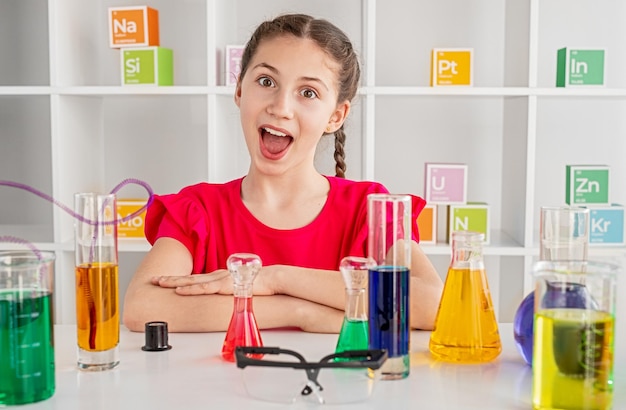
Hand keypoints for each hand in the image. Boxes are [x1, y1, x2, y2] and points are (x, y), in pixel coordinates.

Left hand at [151, 268, 275, 295]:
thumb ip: (231, 294)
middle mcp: (217, 276)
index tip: (166, 281)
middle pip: (189, 278)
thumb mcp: (241, 289)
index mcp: (220, 277)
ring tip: (160, 283)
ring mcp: (220, 280)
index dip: (180, 279)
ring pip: (192, 281)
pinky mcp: (225, 286)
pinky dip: (190, 289)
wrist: (273, 280)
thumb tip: (226, 302)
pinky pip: (204, 288)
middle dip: (170, 278)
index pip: (196, 278)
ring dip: (175, 282)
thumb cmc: (260, 285)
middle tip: (154, 279)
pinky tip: (179, 290)